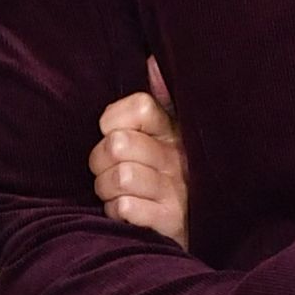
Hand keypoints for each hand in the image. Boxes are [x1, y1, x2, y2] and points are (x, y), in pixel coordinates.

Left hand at [91, 61, 188, 246]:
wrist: (193, 233)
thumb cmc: (164, 180)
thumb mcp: (163, 136)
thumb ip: (152, 101)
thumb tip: (151, 61)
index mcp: (174, 129)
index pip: (138, 106)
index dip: (114, 120)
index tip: (112, 133)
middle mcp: (179, 156)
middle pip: (118, 144)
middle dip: (100, 161)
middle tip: (107, 172)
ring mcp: (178, 190)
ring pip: (120, 177)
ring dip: (106, 190)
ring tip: (116, 195)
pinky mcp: (173, 222)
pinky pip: (127, 207)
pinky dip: (117, 212)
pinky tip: (126, 214)